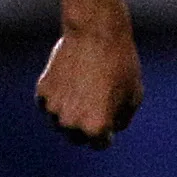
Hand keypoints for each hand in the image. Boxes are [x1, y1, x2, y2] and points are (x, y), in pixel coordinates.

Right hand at [37, 22, 142, 147]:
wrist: (95, 32)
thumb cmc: (120, 64)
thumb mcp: (133, 96)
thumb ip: (121, 119)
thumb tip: (109, 129)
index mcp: (96, 128)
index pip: (100, 144)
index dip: (108, 133)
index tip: (110, 116)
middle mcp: (71, 123)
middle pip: (77, 137)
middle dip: (86, 126)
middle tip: (95, 103)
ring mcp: (54, 108)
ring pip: (61, 121)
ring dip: (70, 111)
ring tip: (84, 86)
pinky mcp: (42, 92)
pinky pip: (49, 104)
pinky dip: (57, 97)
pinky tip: (70, 79)